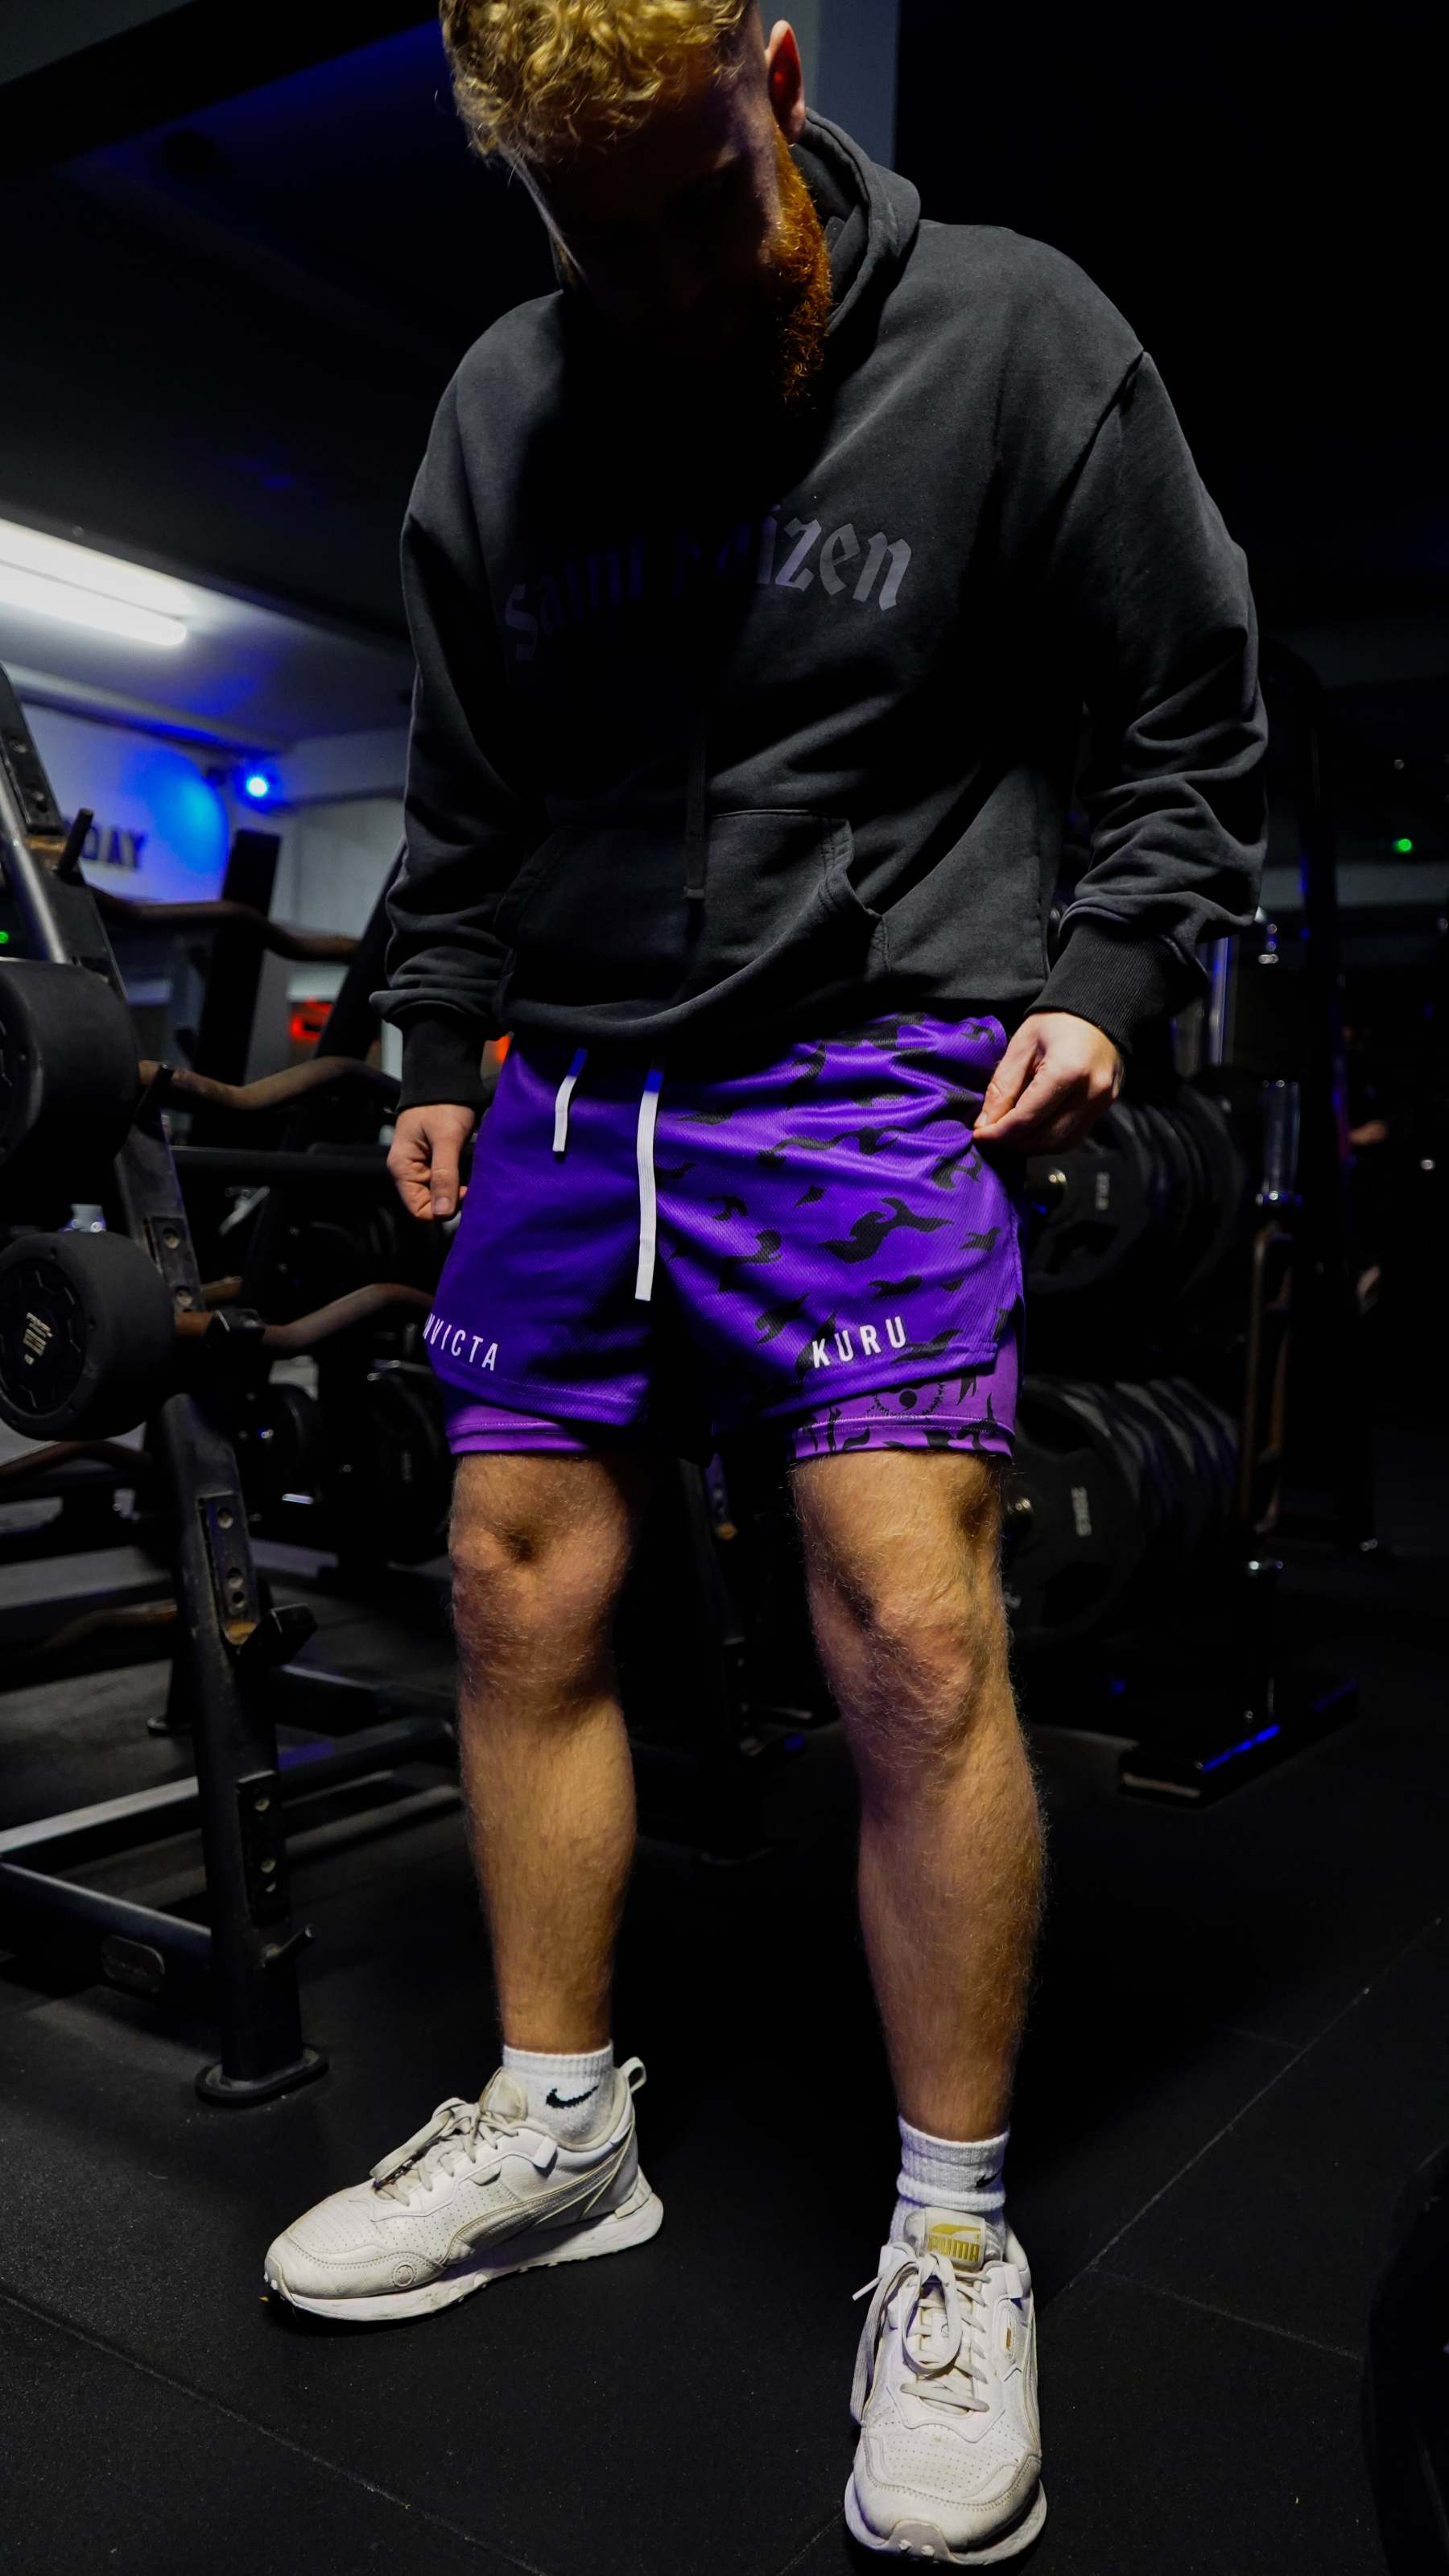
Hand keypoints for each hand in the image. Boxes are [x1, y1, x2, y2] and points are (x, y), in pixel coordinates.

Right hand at [387, 1102, 478, 1219]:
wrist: (446, 1079)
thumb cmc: (443, 1105)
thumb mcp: (446, 1139)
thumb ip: (445, 1176)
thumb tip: (443, 1214)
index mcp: (403, 1168)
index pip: (419, 1210)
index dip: (443, 1208)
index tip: (464, 1190)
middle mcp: (409, 1171)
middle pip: (432, 1203)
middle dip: (453, 1197)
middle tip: (471, 1179)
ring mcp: (422, 1166)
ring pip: (442, 1192)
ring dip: (458, 1187)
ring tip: (471, 1169)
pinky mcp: (435, 1160)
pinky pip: (447, 1180)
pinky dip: (460, 1177)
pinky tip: (469, 1165)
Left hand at [971, 1012, 1123, 1154]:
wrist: (1096, 1012)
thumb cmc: (1055, 1022)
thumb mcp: (1021, 1046)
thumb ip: (1002, 1087)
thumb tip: (985, 1124)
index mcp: (1068, 1071)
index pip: (1026, 1119)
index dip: (998, 1133)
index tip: (978, 1135)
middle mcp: (1091, 1093)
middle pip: (1044, 1138)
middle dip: (1013, 1143)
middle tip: (991, 1136)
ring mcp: (1103, 1103)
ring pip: (1060, 1144)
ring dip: (1030, 1146)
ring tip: (1009, 1134)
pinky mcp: (1106, 1108)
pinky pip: (1073, 1136)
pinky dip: (1049, 1139)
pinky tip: (1032, 1128)